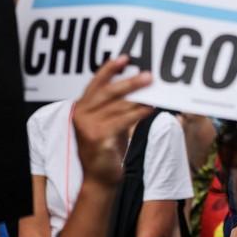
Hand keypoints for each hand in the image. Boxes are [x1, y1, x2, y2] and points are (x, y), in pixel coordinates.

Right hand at [72, 56, 152, 187]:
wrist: (99, 178)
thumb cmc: (107, 146)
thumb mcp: (108, 121)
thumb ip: (115, 104)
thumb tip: (138, 83)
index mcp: (81, 107)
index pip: (95, 83)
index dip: (109, 69)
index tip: (125, 58)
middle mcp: (81, 115)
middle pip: (108, 92)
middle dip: (130, 82)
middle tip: (148, 76)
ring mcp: (88, 128)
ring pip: (119, 106)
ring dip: (139, 97)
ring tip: (155, 91)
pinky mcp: (99, 139)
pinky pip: (123, 121)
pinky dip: (139, 113)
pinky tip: (151, 108)